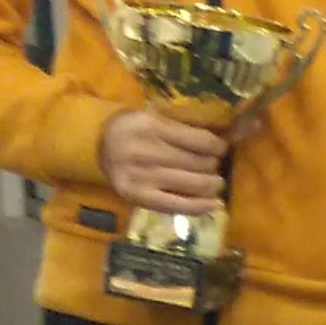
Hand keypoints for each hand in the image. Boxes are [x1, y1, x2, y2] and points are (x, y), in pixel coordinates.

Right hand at [97, 108, 228, 214]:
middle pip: (199, 163)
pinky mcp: (138, 197)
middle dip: (214, 166)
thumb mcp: (154, 117)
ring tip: (215, 183)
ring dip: (211, 185)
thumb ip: (184, 126)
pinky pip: (176, 205)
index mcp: (153, 126)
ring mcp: (141, 177)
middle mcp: (146, 152)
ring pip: (192, 184)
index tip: (222, 149)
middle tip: (215, 166)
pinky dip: (199, 207)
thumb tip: (227, 137)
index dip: (218, 147)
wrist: (98, 145)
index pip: (200, 141)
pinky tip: (214, 205)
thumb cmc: (135, 130)